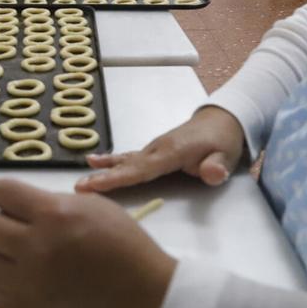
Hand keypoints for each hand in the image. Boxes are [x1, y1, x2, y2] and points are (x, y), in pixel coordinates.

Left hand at [0, 179, 175, 307]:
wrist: (144, 301)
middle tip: (14, 228)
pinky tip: (24, 283)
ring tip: (20, 258)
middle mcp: (32, 246)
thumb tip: (21, 207)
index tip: (3, 199)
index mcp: (52, 214)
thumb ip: (53, 203)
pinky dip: (3, 287)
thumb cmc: (126, 248)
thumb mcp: (95, 208)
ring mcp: (25, 283)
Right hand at [76, 106, 246, 193]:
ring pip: (125, 161)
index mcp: (172, 152)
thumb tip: (212, 174)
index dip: (118, 178)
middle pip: (127, 166)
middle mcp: (157, 148)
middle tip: (80, 187)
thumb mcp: (226, 156)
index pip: (142, 169)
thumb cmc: (223, 141)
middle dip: (104, 177)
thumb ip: (217, 167)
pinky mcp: (153, 150)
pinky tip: (94, 162)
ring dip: (103, 171)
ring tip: (82, 179)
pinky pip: (129, 158)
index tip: (97, 184)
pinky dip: (111, 162)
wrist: (222, 120)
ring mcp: (153, 148)